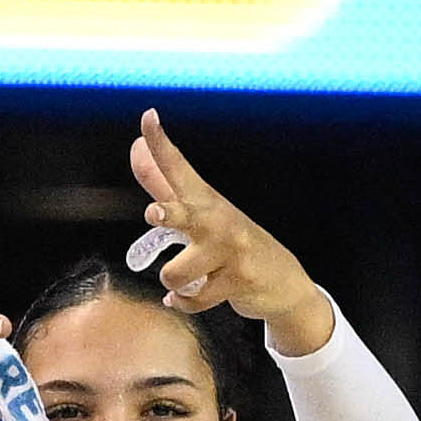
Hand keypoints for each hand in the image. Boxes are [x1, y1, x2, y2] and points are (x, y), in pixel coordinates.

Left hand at [125, 116, 330, 355]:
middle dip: (168, 215)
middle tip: (155, 213)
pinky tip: (190, 297)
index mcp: (205, 201)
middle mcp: (217, 220)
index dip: (161, 144)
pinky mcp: (239, 280)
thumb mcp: (201, 213)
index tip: (148, 117)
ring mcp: (230, 250)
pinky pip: (193, 299)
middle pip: (185, 214)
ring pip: (176, 274)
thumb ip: (163, 185)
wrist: (284, 283)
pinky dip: (187, 303)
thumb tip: (135, 149)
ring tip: (190, 280)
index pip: (179, 168)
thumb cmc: (233, 246)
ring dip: (175, 284)